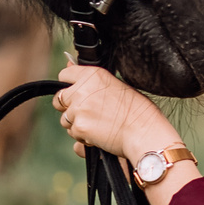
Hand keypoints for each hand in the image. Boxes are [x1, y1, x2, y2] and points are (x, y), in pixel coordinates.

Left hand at [53, 64, 180, 162]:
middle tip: (88, 113)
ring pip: (65, 119)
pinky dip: (83, 138)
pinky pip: (74, 134)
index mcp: (93, 75)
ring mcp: (79, 109)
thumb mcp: (117, 85)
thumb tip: (68, 66)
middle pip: (59, 98)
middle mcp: (82, 89)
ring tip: (98, 125)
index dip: (69, 85)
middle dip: (69, 107)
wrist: (144, 131)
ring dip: (76, 124)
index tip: (76, 92)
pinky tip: (100, 136)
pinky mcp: (79, 128)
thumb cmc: (138, 110)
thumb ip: (92, 80)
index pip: (64, 75)